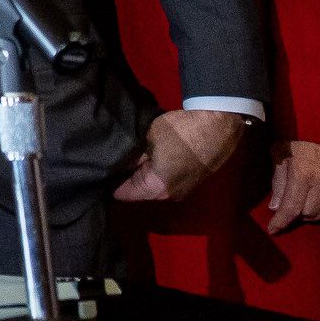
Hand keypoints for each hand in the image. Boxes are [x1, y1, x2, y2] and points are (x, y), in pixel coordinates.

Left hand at [113, 108, 247, 202]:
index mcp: (157, 188)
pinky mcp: (193, 181)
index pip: (125, 193)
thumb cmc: (180, 131)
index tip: (101, 173)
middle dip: (128, 180)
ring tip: (131, 161)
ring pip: (155, 187)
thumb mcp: (147, 138)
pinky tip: (151, 159)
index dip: (112, 183)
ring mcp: (184, 190)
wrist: (218, 125)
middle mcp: (170, 195)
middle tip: (113, 165)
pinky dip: (158, 173)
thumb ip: (131, 155)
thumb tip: (117, 162)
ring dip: (144, 176)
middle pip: (141, 191)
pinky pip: (168, 181)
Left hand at [261, 140, 319, 232]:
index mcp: (303, 173)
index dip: (281, 222)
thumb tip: (276, 206)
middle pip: (309, 213)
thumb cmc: (296, 134)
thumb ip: (279, 182)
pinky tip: (318, 203)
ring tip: (302, 209)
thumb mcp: (279, 153)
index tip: (273, 230)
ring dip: (313, 214)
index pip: (292, 208)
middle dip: (296, 215)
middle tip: (287, 210)